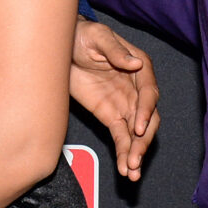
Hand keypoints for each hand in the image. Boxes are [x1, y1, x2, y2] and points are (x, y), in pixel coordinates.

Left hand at [70, 17, 159, 180]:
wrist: (59, 46)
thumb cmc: (82, 35)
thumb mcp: (97, 37)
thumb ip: (115, 50)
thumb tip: (134, 64)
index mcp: (139, 68)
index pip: (148, 94)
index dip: (145, 111)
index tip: (138, 128)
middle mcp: (136, 89)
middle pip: (147, 118)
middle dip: (143, 140)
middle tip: (135, 158)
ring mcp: (125, 105)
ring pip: (136, 133)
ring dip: (135, 152)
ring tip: (132, 172)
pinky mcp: (110, 116)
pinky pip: (120, 137)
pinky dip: (123, 152)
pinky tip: (125, 170)